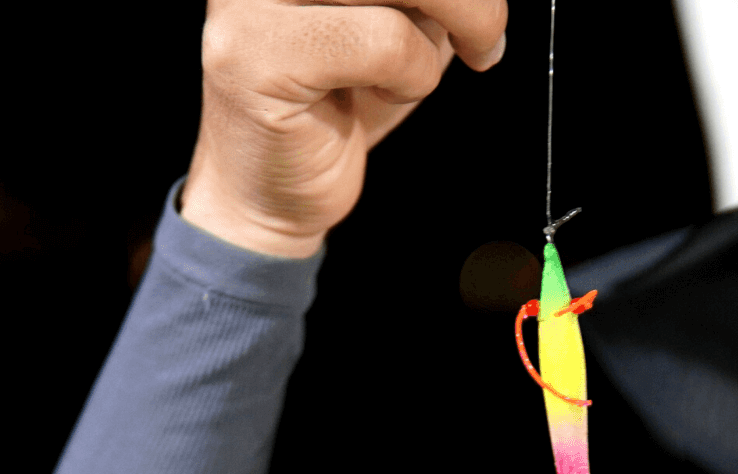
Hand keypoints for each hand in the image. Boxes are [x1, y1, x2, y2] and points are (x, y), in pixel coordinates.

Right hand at [180, 0, 508, 257]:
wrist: (273, 191)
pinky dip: (411, 76)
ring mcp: (250, 0)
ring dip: (435, 43)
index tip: (482, 13)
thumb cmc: (339, 103)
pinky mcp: (257, 51)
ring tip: (414, 75)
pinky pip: (384, 43)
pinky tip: (382, 92)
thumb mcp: (402, 21)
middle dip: (471, 2)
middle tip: (487, 44)